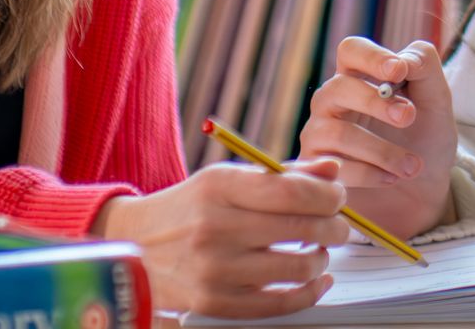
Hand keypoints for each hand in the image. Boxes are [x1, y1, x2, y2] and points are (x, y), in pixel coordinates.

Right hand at [94, 158, 349, 318]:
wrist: (134, 246)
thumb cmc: (190, 209)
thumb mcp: (226, 179)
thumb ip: (281, 174)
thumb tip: (333, 171)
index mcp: (219, 187)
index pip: (291, 190)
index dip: (327, 194)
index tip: (337, 197)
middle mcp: (215, 227)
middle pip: (300, 228)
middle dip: (335, 226)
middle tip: (340, 225)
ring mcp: (214, 269)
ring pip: (297, 267)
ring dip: (322, 258)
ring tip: (321, 250)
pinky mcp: (215, 303)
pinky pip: (279, 304)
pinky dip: (309, 292)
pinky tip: (317, 280)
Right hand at [299, 37, 458, 241]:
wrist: (423, 195)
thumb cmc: (425, 141)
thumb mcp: (437, 103)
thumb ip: (425, 70)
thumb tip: (402, 59)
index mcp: (359, 77)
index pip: (351, 50)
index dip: (372, 57)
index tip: (399, 71)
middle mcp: (332, 102)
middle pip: (339, 87)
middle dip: (377, 103)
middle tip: (409, 117)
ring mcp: (319, 135)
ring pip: (338, 132)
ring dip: (382, 150)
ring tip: (413, 166)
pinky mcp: (317, 170)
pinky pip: (335, 167)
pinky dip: (369, 174)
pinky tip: (392, 179)